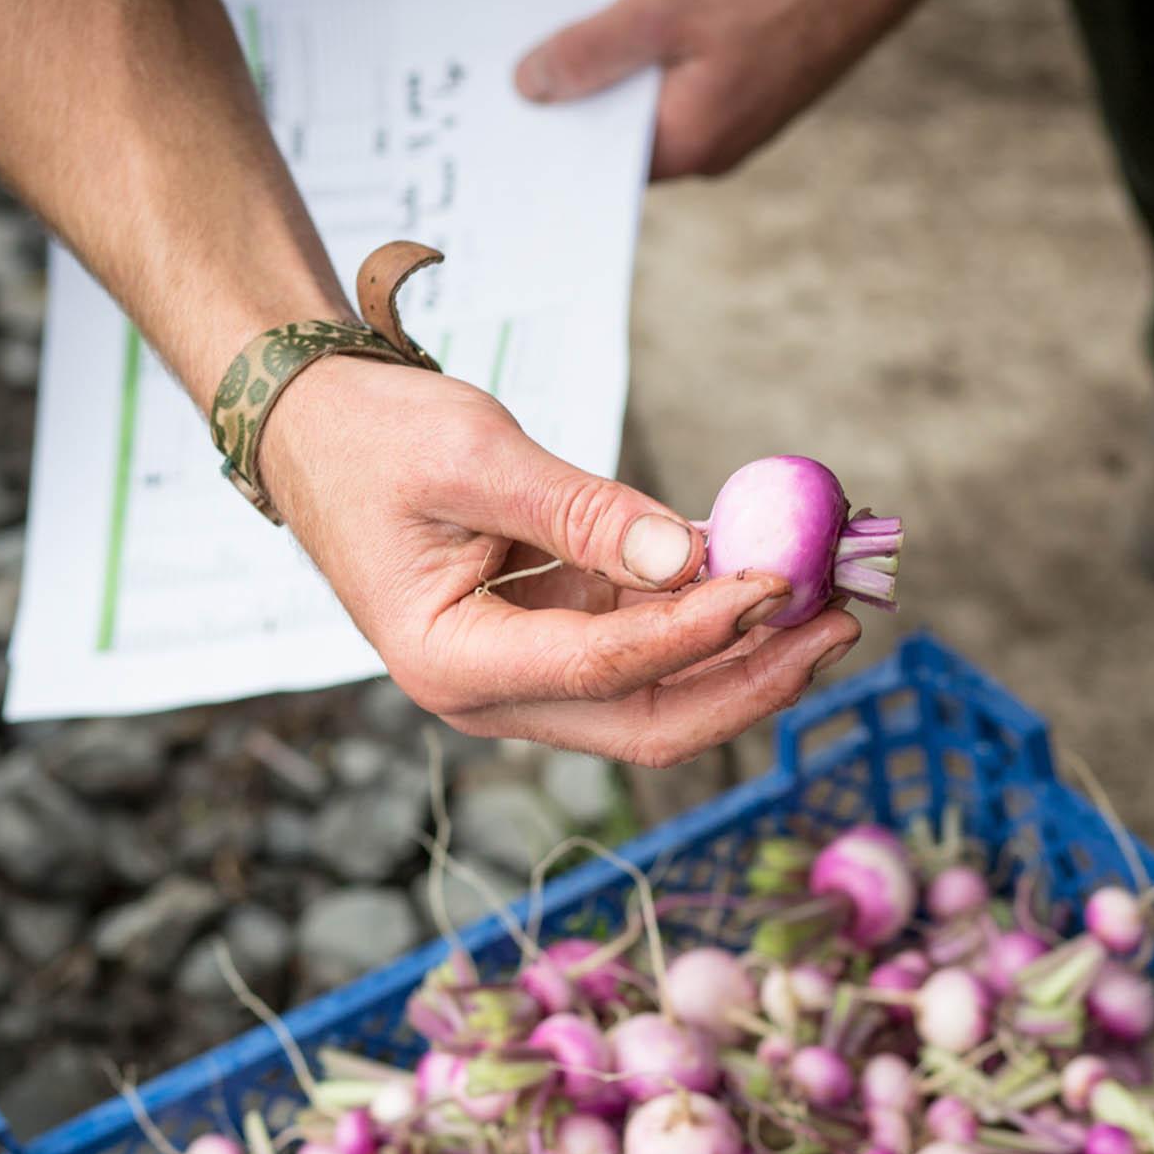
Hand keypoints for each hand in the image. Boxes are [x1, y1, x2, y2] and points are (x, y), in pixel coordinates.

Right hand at [259, 358, 858, 764]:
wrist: (313, 433)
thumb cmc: (374, 437)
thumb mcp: (475, 456)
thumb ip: (584, 512)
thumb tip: (694, 558)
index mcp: (454, 664)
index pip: (608, 667)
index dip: (703, 628)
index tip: (779, 576)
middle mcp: (493, 695)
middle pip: (651, 720)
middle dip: (753, 680)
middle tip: (840, 622)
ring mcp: (526, 676)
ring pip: (658, 695)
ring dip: (744, 654)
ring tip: (827, 597)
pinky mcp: (551, 642)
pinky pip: (644, 650)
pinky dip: (706, 617)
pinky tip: (767, 575)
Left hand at [516, 0, 897, 179]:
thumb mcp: (663, 6)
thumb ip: (593, 52)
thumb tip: (533, 88)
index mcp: (690, 145)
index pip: (598, 162)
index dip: (552, 129)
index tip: (508, 104)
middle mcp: (714, 150)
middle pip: (622, 135)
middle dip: (581, 96)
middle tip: (529, 54)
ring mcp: (737, 122)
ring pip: (653, 104)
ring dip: (621, 67)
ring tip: (591, 21)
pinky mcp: (752, 90)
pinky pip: (684, 82)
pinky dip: (658, 53)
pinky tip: (646, 14)